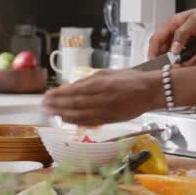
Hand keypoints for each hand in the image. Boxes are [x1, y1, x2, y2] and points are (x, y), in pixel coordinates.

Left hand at [42, 70, 161, 125]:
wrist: (151, 91)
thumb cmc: (132, 79)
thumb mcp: (109, 73)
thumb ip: (90, 80)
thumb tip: (73, 86)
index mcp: (101, 84)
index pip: (74, 91)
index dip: (59, 94)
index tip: (47, 95)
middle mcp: (102, 98)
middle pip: (74, 103)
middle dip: (57, 105)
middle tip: (44, 105)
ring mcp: (106, 110)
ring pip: (79, 115)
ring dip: (63, 114)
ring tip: (51, 113)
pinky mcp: (110, 119)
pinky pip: (89, 122)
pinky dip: (76, 121)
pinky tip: (67, 120)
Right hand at [148, 4, 195, 60]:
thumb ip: (182, 34)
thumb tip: (173, 49)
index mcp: (172, 24)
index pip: (156, 40)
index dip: (153, 53)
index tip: (156, 65)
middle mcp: (175, 33)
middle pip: (165, 52)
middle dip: (174, 61)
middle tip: (183, 65)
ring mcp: (183, 41)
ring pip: (178, 57)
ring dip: (188, 61)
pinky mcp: (191, 46)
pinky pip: (188, 57)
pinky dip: (195, 59)